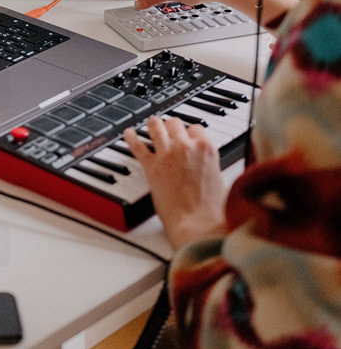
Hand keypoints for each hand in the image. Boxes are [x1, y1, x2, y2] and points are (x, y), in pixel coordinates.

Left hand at [123, 117, 226, 248]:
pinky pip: (137, 146)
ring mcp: (167, 154)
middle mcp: (185, 146)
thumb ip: (210, 165)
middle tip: (168, 130)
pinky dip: (131, 138)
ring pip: (156, 126)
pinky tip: (129, 134)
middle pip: (175, 123)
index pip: (196, 128)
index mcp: (206, 148)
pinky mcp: (151, 166)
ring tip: (150, 125)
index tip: (186, 136)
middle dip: (172, 126)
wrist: (198, 225)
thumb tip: (206, 164)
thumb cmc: (211, 210)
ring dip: (153, 125)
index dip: (190, 133)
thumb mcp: (220, 179)